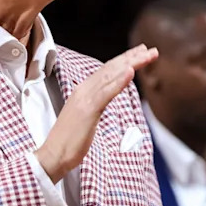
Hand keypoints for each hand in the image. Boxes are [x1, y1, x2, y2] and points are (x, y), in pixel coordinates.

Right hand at [35, 44, 157, 181]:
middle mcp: (84, 90)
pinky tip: (130, 72)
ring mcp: (85, 98)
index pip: (106, 71)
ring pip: (110, 76)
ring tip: (147, 55)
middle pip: (111, 68)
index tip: (141, 53)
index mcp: (83, 91)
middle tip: (152, 50)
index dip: (124, 60)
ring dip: (130, 64)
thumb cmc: (70, 140)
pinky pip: (106, 93)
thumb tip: (107, 98)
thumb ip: (96, 104)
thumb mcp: (86, 117)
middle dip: (132, 57)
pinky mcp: (87, 110)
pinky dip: (118, 81)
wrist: (54, 155)